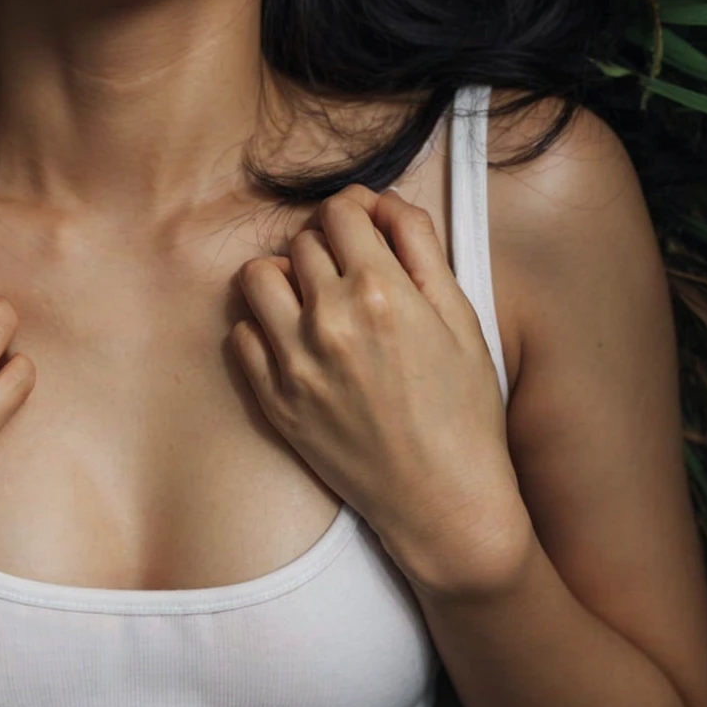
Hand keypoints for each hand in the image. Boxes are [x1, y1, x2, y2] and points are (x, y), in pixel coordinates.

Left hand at [231, 185, 529, 600]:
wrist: (445, 503)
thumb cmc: (464, 410)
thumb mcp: (462, 317)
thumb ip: (421, 247)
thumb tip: (385, 202)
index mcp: (380, 291)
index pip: (339, 211)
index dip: (355, 211)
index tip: (364, 228)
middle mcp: (328, 319)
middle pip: (303, 242)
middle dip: (329, 247)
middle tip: (352, 275)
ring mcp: (294, 361)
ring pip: (258, 277)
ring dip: (286, 279)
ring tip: (313, 300)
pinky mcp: (273, 400)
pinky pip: (242, 333)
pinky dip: (264, 328)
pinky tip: (297, 342)